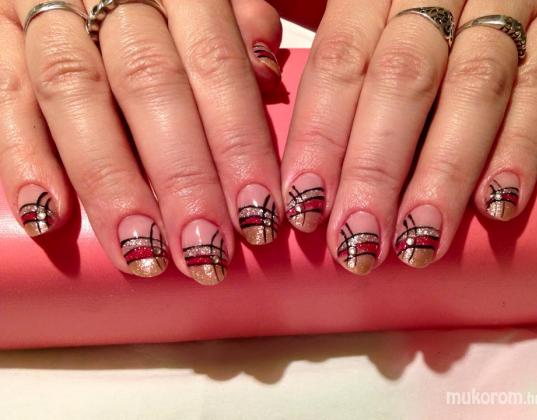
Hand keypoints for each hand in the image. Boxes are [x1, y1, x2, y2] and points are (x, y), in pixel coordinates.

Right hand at [0, 0, 283, 283]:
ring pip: (75, 93)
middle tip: (205, 248)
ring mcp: (46, 12)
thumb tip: (266, 72)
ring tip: (143, 253)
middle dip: (182, 176)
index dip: (238, 142)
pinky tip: (49, 216)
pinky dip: (22, 154)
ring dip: (111, 183)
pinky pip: (2, 91)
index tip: (259, 211)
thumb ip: (239, 22)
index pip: (215, 64)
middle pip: (149, 85)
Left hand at [282, 0, 536, 272]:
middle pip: (402, 82)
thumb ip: (309, 31)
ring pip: (473, 89)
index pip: (340, 62)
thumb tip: (259, 78)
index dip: (320, 136)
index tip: (303, 204)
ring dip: (443, 172)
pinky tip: (495, 206)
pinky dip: (520, 147)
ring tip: (416, 241)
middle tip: (356, 240)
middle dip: (376, 169)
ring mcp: (506, 7)